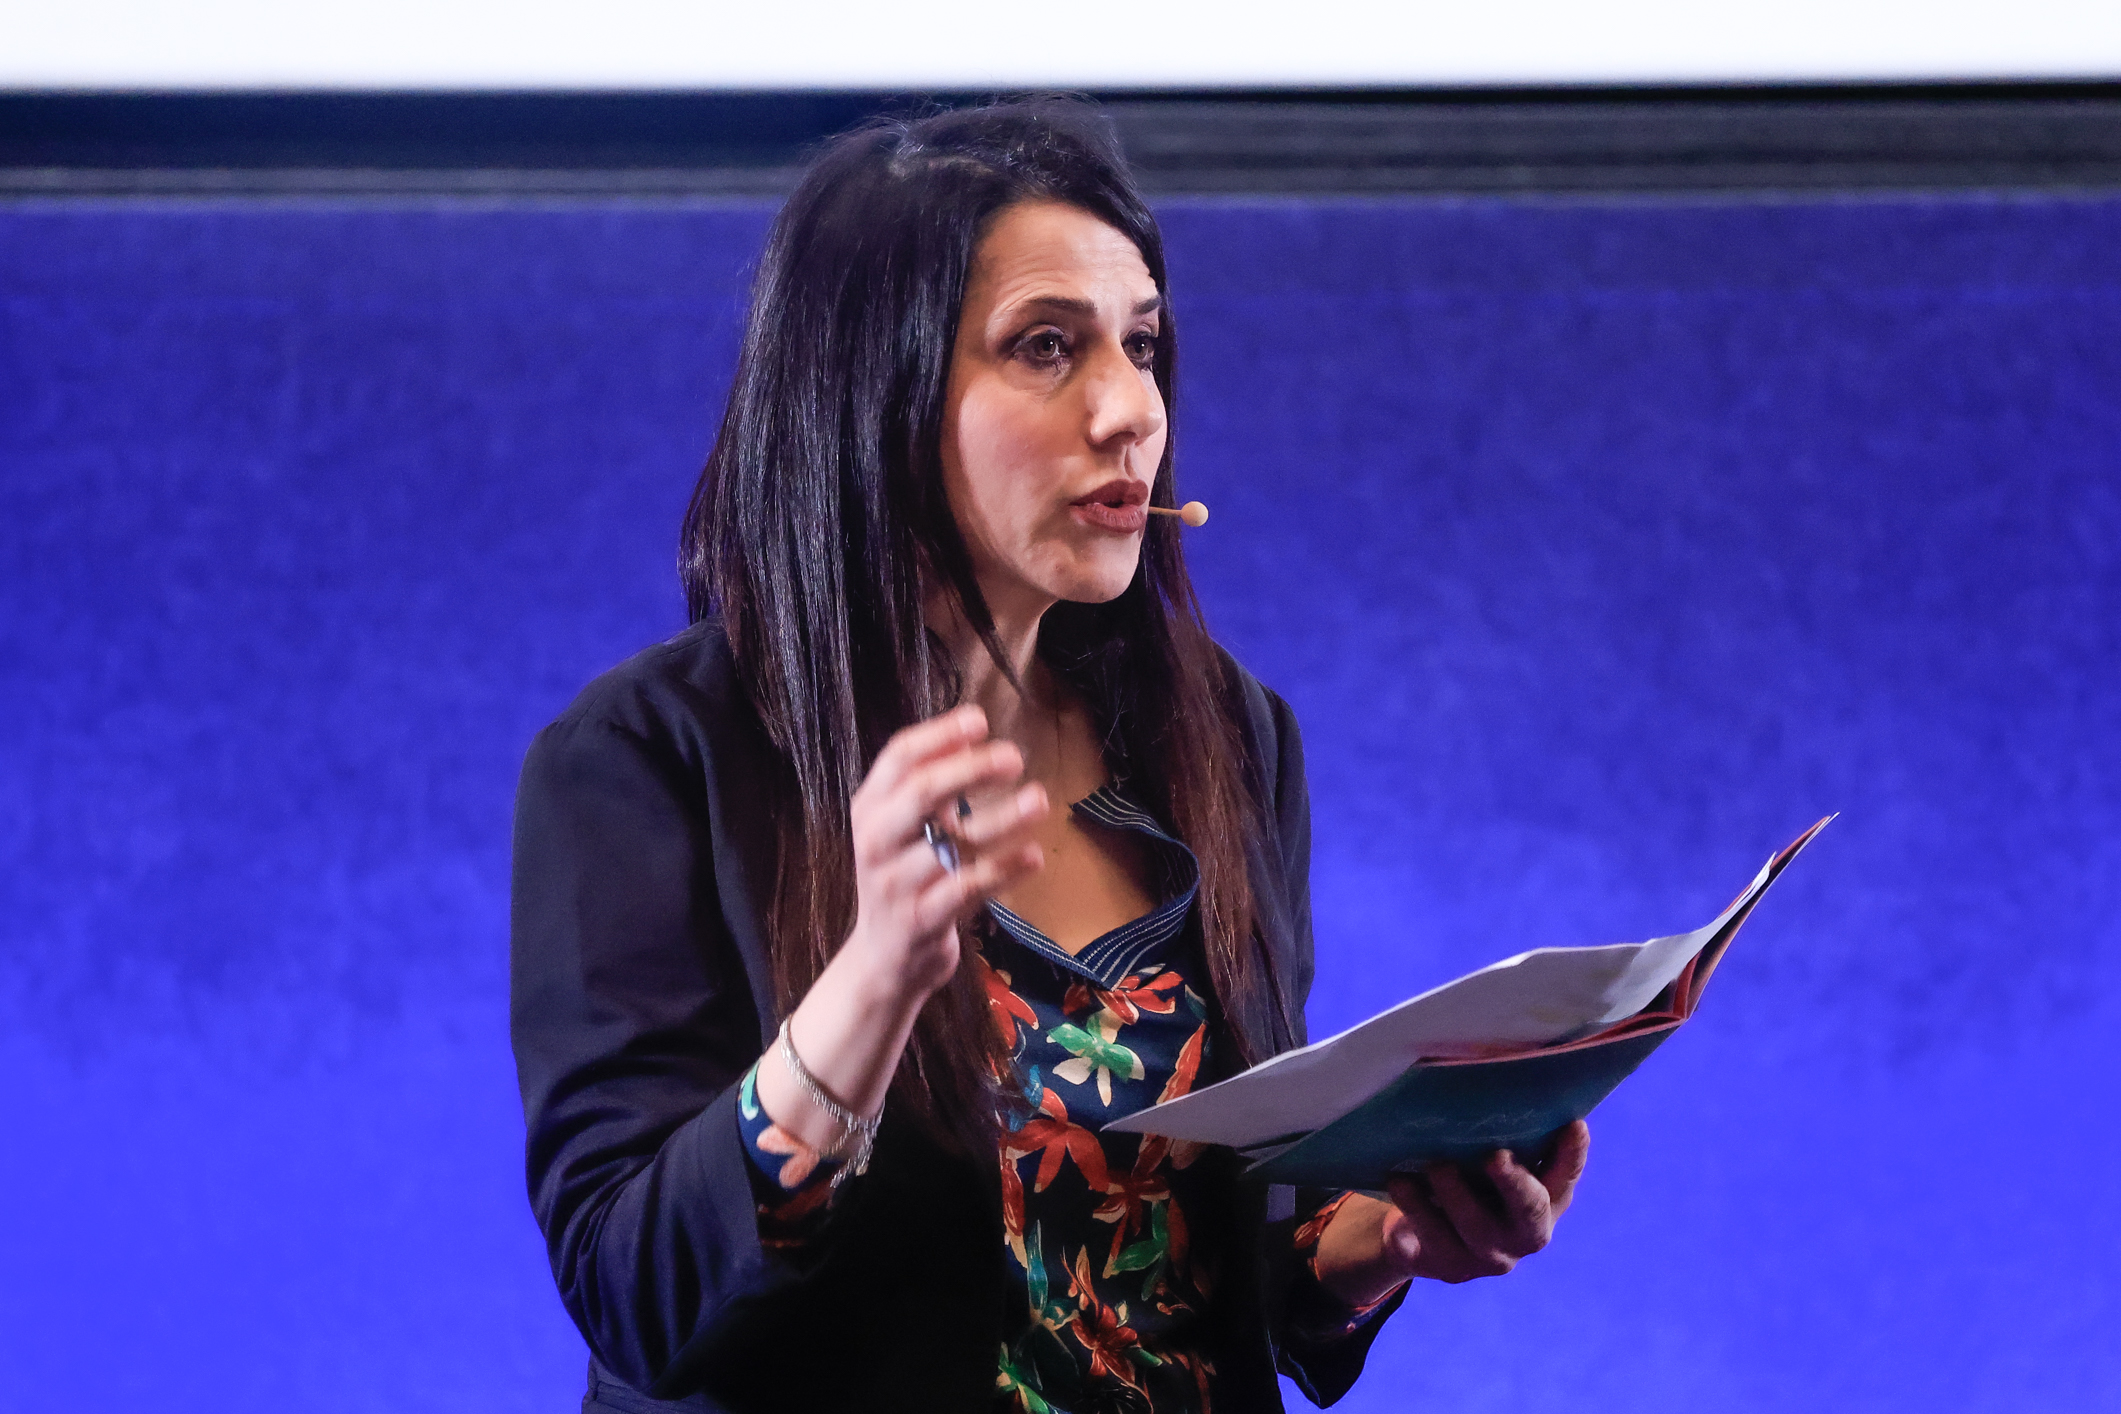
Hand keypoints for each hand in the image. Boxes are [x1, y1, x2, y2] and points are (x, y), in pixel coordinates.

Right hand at [842, 704, 1049, 1001]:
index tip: (981, 720)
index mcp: (870, 808)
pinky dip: (1005, 869)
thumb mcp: (899, 830)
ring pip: (953, 842)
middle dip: (971, 769)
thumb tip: (973, 731)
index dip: (940, 734)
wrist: (882, 962)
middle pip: (922, 792)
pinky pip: (970, 887)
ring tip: (1040, 799)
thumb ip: (926, 786)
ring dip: (1002, 817)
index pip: (899, 757)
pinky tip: (1034, 856)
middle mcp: (876, 841)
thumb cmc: (904, 880)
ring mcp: (896, 883)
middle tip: (1014, 758)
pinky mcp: (923, 919)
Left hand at [1314, 1121, 1589, 1306]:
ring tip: (1431, 1164)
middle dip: (1513, 1184)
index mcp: (1546, 1201)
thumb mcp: (1489, 1160)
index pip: (1565, 1177)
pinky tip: (1399, 1184)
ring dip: (1452, 1193)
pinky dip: (1413, 1210)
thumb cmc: (1467, 1178)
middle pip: (1528, 1212)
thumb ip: (1505, 1136)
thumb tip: (1501, 1075)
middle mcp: (1522, 1233)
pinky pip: (1427, 1241)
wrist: (1421, 1235)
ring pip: (1473, 1228)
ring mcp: (1485, 1256)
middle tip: (1494, 1156)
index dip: (1572, 1154)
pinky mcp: (1444, 1266)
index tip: (1573, 1124)